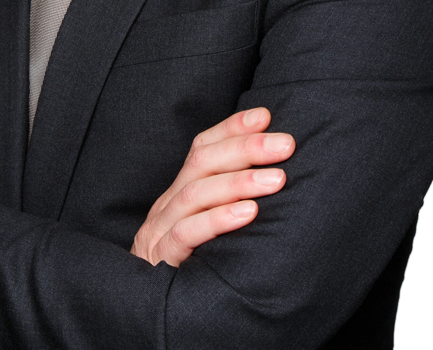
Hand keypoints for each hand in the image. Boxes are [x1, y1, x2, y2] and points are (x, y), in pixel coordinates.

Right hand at [131, 107, 293, 266]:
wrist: (148, 316)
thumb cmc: (189, 269)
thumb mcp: (205, 229)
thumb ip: (227, 202)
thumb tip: (274, 172)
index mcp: (177, 193)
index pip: (201, 147)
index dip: (232, 128)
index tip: (265, 116)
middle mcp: (166, 205)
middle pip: (200, 162)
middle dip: (245, 148)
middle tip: (285, 144)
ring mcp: (158, 231)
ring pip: (195, 193)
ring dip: (239, 181)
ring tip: (277, 179)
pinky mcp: (160, 260)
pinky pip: (186, 234)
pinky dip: (218, 219)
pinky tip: (249, 213)